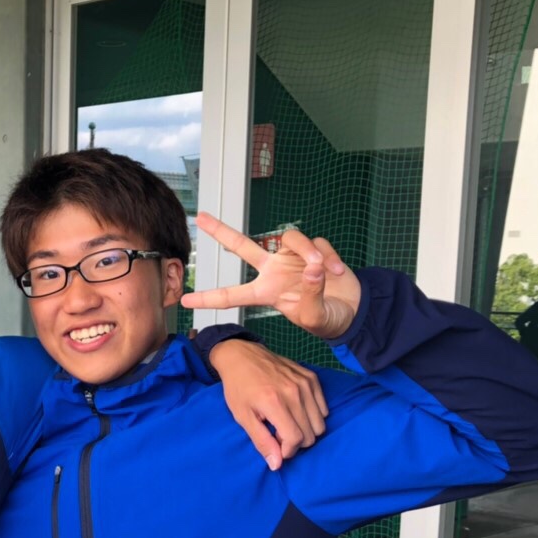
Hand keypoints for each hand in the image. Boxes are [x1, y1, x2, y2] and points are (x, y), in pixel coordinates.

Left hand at [183, 215, 361, 340]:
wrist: (352, 311)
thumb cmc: (326, 319)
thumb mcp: (314, 318)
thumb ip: (311, 295)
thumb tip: (312, 266)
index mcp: (266, 293)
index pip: (233, 296)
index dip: (210, 299)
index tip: (185, 302)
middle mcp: (274, 271)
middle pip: (243, 246)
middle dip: (222, 231)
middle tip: (200, 218)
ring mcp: (293, 258)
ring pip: (290, 237)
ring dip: (307, 251)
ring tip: (322, 270)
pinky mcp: (314, 250)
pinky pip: (317, 244)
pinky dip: (328, 257)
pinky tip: (336, 272)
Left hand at [210, 340, 327, 470]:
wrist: (241, 356)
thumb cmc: (238, 388)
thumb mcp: (243, 417)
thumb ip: (261, 441)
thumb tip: (277, 464)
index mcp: (275, 403)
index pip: (296, 439)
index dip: (288, 450)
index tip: (277, 447)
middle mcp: (294, 392)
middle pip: (311, 434)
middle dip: (296, 442)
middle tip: (279, 434)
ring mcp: (305, 383)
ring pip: (320, 423)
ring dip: (306, 430)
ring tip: (287, 423)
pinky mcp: (311, 377)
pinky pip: (324, 408)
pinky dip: (313, 415)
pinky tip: (296, 411)